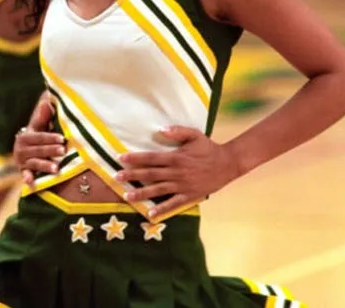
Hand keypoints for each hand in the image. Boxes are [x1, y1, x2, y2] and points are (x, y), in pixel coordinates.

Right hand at [14, 92, 65, 187]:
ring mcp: (22, 161)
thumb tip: (47, 98)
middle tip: (63, 151)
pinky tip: (31, 182)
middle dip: (51, 151)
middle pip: (38, 150)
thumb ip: (43, 114)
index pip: (39, 137)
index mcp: (26, 136)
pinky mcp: (23, 172)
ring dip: (44, 166)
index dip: (50, 137)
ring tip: (56, 169)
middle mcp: (21, 148)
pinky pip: (25, 175)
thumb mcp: (38, 125)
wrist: (25, 150)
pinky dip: (27, 178)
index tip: (62, 138)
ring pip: (35, 163)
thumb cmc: (37, 135)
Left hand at [115, 126, 239, 218]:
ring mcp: (182, 185)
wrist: (227, 164)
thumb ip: (178, 131)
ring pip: (158, 190)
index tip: (121, 158)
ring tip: (127, 196)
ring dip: (141, 193)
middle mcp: (176, 172)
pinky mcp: (189, 195)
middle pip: (150, 174)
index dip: (135, 158)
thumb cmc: (209, 148)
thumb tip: (161, 129)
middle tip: (116, 177)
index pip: (151, 158)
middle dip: (132, 176)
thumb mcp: (195, 134)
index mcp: (176, 157)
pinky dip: (162, 209)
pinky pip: (173, 204)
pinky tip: (150, 214)